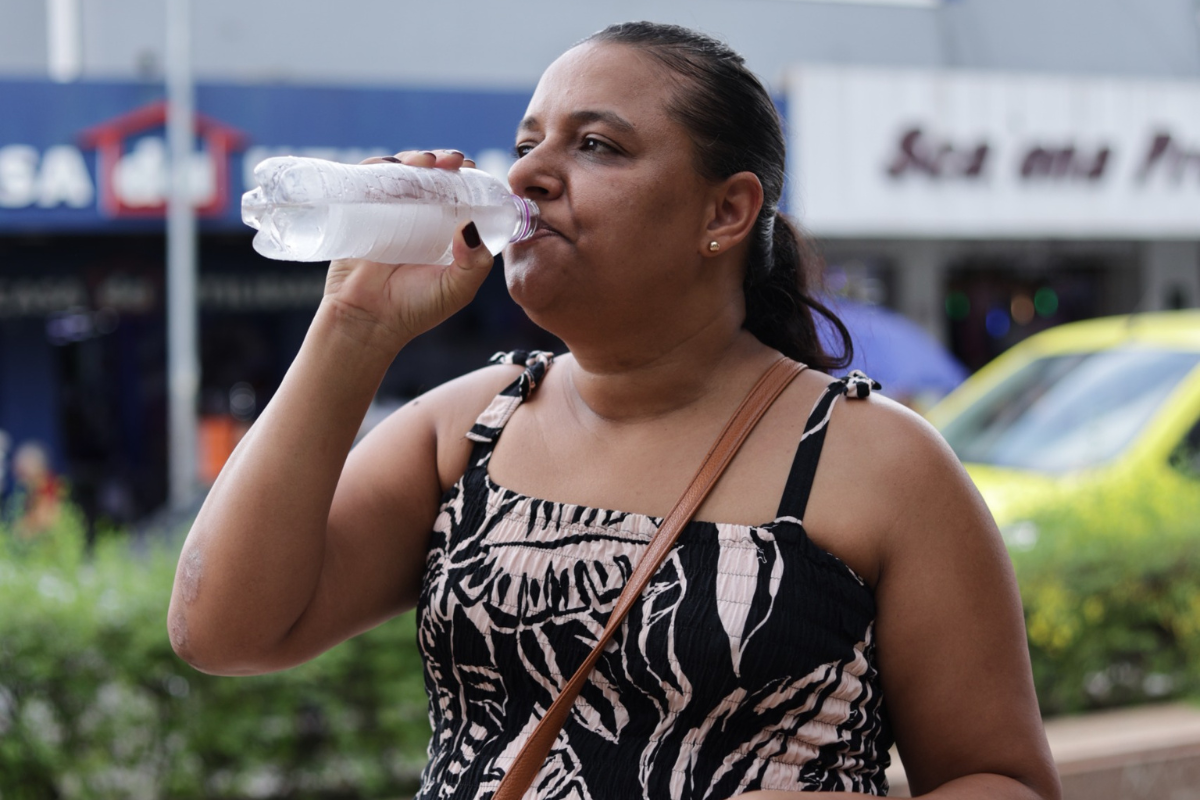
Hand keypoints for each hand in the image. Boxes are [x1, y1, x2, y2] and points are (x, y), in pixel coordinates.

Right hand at [321, 149, 494, 353]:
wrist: (366, 321)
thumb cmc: (415, 309)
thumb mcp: (457, 289)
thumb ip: (475, 264)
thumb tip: (470, 225)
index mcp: (445, 231)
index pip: (459, 193)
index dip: (467, 177)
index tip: (472, 169)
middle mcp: (419, 218)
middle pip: (432, 176)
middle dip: (443, 160)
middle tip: (451, 161)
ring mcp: (389, 213)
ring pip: (403, 173)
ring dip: (415, 158)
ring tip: (424, 162)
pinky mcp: (360, 212)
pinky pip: (368, 180)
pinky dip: (378, 166)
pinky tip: (390, 166)